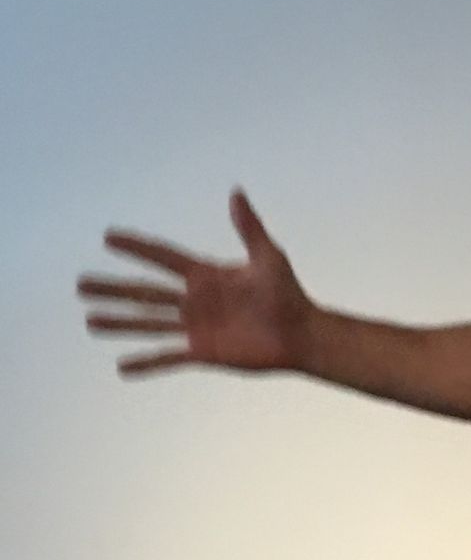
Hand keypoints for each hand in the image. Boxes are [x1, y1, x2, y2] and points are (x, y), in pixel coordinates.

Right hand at [77, 188, 313, 374]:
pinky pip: (168, 358)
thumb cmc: (288, 294)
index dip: (137, 248)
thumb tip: (236, 193)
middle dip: (112, 289)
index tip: (107, 237)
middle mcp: (194, 300)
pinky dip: (146, 363)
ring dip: (120, 323)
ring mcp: (196, 327)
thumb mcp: (268, 257)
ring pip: (149, 323)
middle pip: (144, 292)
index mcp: (205, 274)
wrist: (302, 335)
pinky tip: (122, 367)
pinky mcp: (203, 352)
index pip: (162, 257)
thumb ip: (248, 228)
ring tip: (90, 321)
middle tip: (79, 285)